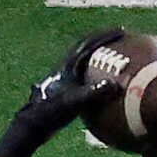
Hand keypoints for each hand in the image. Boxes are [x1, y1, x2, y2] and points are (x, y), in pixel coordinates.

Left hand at [0, 28, 122, 156]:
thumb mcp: (76, 101)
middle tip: (118, 36)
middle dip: (102, 40)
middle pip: (85, 46)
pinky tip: (102, 76)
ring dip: (97, 52)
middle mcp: (65, 67)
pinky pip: (82, 72)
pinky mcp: (64, 87)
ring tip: (112, 52)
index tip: (121, 31)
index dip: (105, 36)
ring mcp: (64, 77)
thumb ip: (95, 92)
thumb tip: (116, 85)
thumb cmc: (54, 112)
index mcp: (68, 65)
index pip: (89, 44)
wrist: (35, 125)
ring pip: (82, 58)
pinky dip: (94, 69)